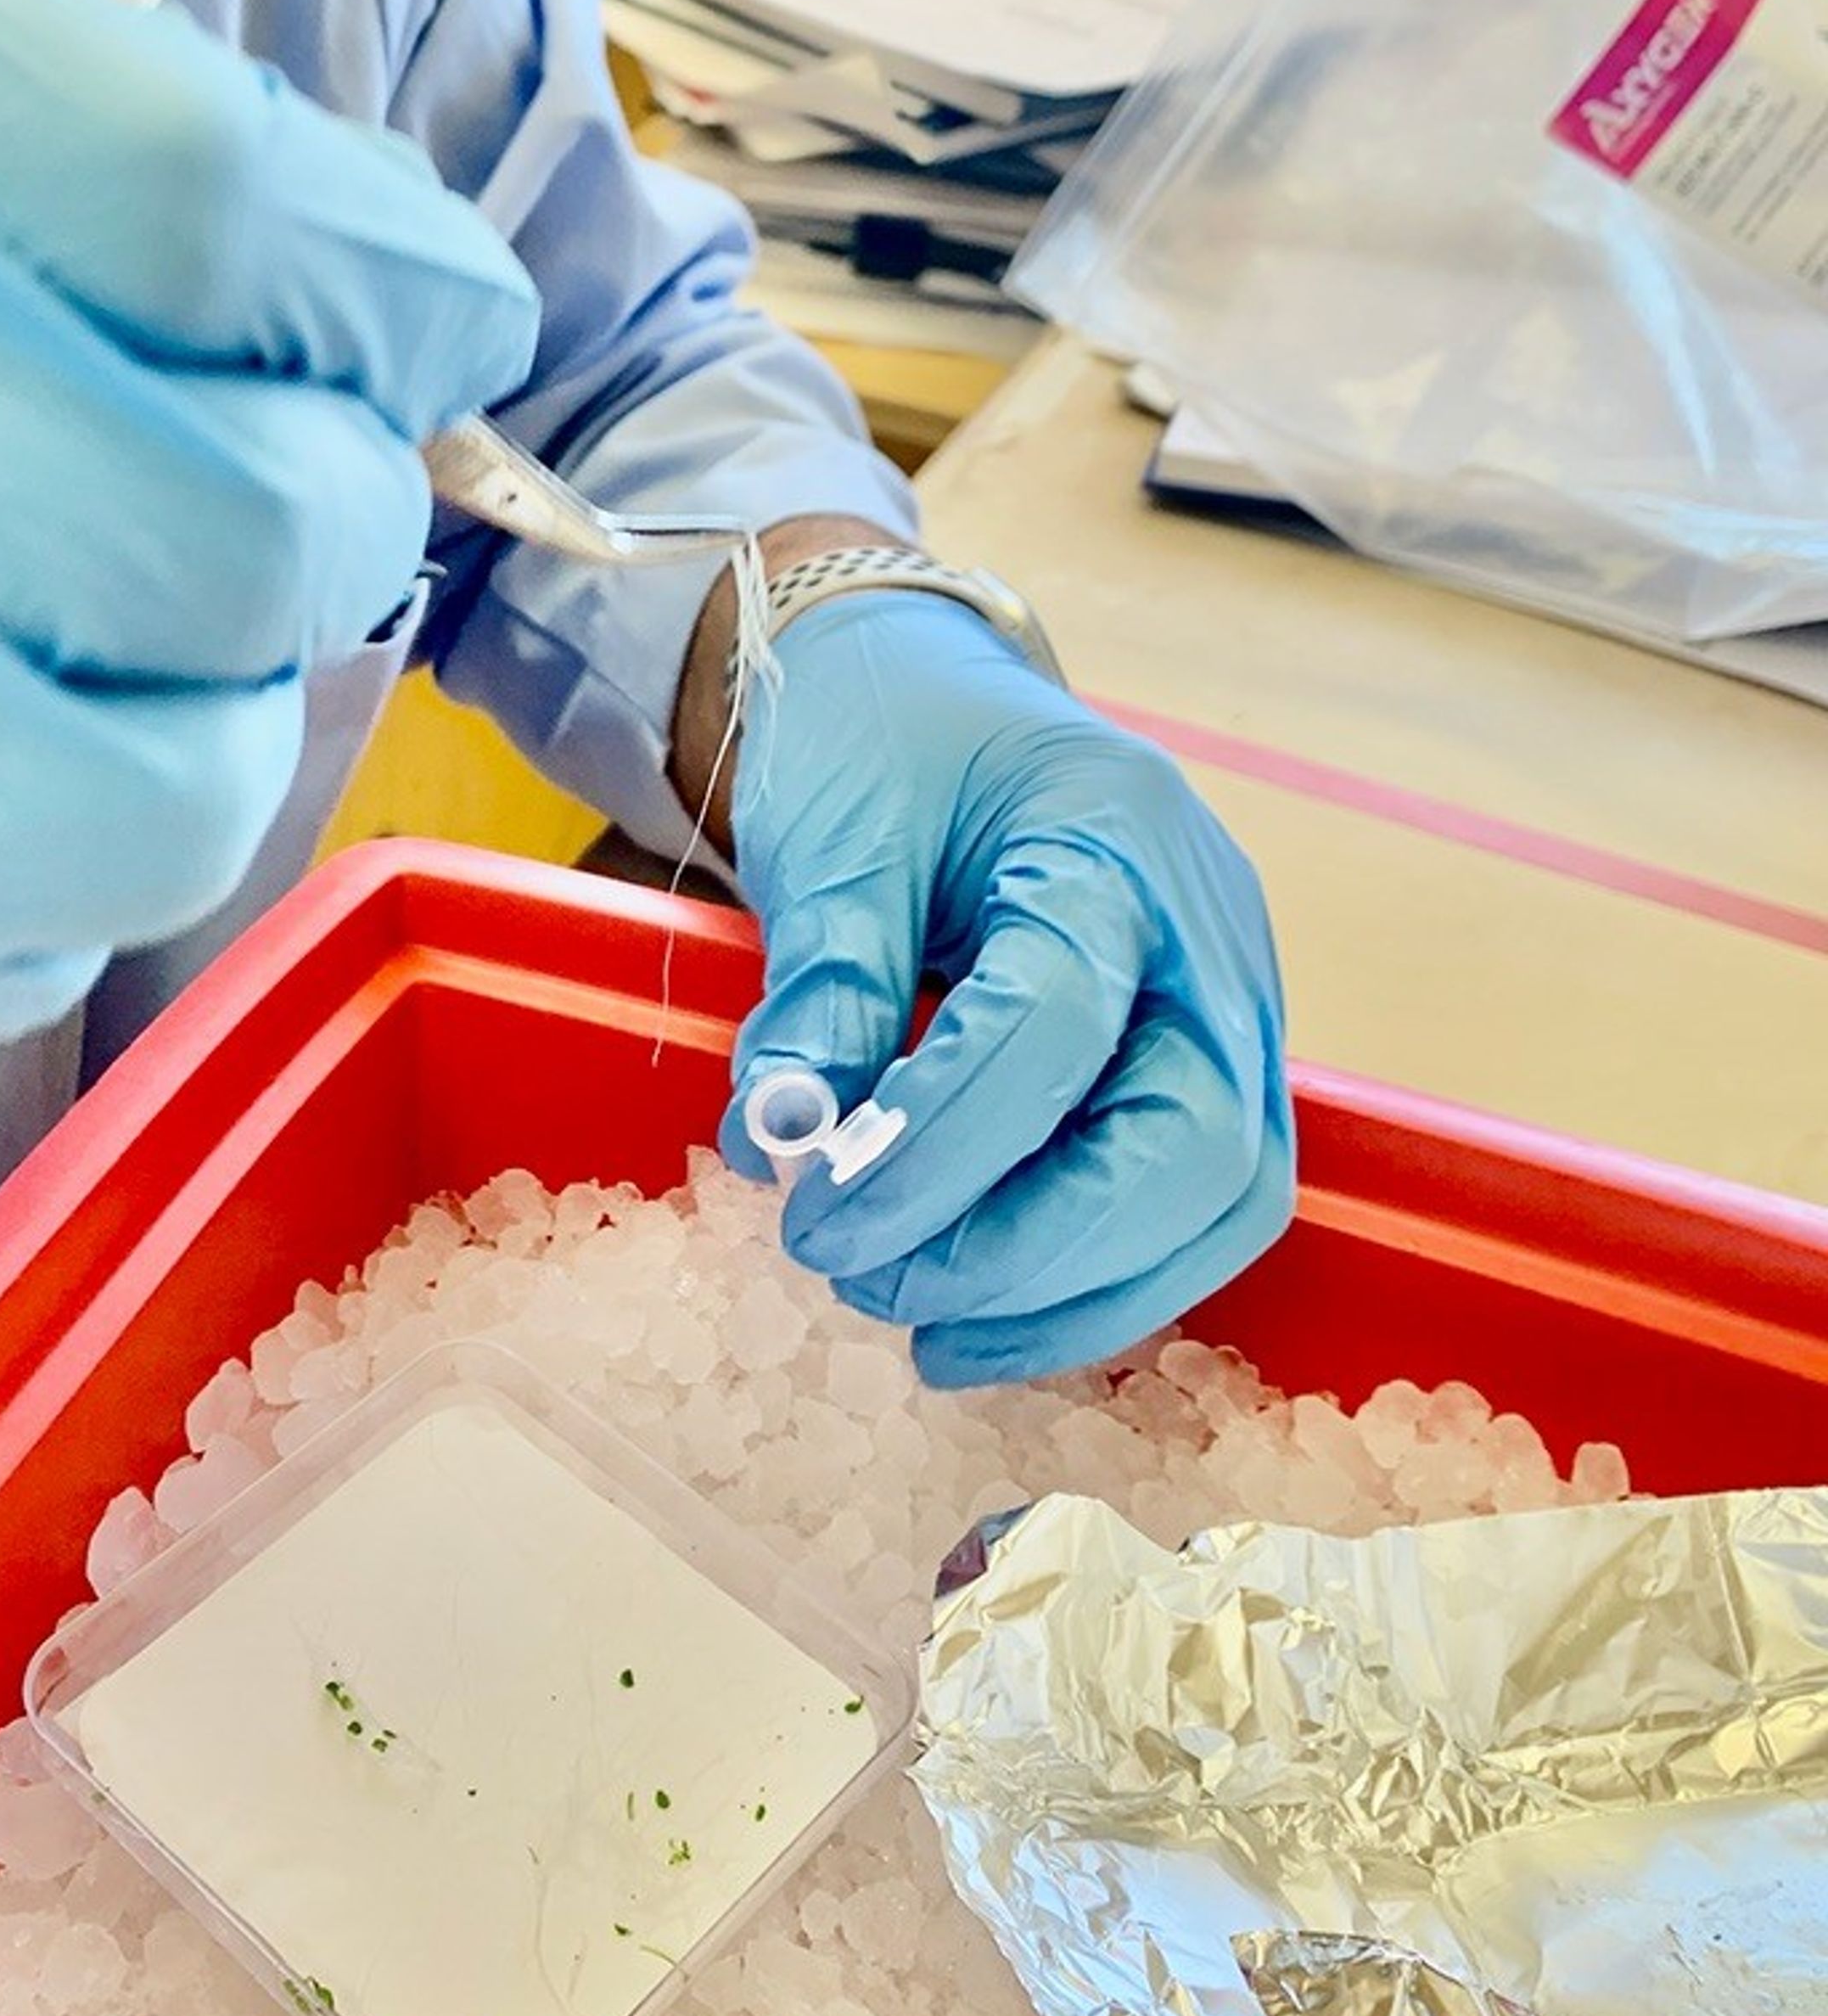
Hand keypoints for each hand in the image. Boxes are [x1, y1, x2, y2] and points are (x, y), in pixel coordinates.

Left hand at [725, 592, 1290, 1383]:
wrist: (931, 688)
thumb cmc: (884, 740)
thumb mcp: (830, 834)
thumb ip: (824, 982)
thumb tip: (785, 1140)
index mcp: (1110, 834)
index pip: (1058, 1020)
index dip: (938, 1144)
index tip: (814, 1212)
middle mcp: (1207, 926)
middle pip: (1191, 1143)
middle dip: (1028, 1247)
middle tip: (868, 1278)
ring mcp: (1231, 999)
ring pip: (1221, 1200)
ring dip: (1073, 1296)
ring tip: (923, 1328)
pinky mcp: (1210, 1060)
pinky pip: (1194, 1206)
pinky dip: (1095, 1284)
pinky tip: (981, 1317)